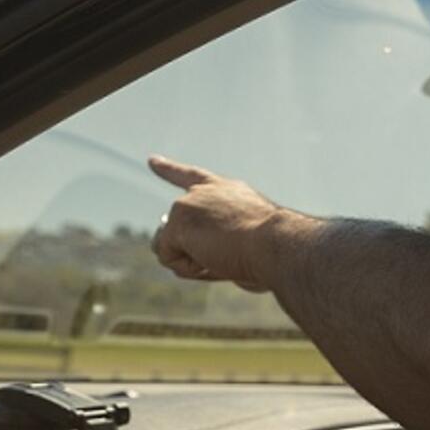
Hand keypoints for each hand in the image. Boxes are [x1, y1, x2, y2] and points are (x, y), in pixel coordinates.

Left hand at [148, 155, 295, 291]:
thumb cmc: (271, 251)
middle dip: (191, 253)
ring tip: (226, 256)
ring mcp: (186, 205)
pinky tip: (213, 259)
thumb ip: (216, 242)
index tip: (152, 161)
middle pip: (177, 230)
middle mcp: (202, 193)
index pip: (191, 177)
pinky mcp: (177, 223)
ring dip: (194, 262)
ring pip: (172, 247)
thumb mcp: (248, 242)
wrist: (277, 244)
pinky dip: (190, 269)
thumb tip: (169, 252)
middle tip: (227, 256)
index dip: (169, 170)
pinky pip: (169, 258)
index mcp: (225, 190)